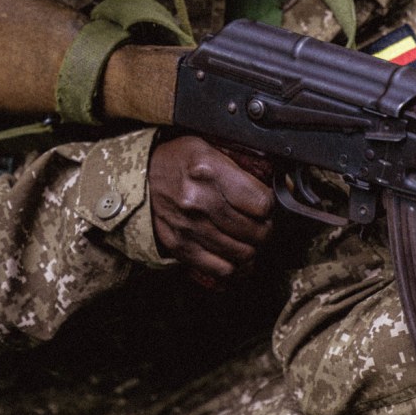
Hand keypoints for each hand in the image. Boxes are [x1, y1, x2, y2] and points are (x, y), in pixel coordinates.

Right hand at [147, 135, 274, 284]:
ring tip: (250, 238)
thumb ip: (240, 162)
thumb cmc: (178, 159)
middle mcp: (199, 201)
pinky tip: (236, 255)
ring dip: (253, 248)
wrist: (138, 178)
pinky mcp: (180, 247)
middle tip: (263, 223)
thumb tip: (276, 180)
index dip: (270, 204)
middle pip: (255, 231)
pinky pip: (221, 269)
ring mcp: (188, 227)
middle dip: (266, 229)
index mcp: (209, 170)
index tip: (266, 203)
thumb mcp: (208, 145)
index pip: (261, 202)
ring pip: (242, 254)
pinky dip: (235, 266)